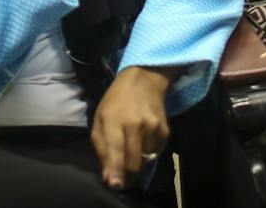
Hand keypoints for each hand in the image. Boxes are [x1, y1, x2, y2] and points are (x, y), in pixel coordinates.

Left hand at [91, 66, 171, 189]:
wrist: (143, 80)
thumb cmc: (116, 101)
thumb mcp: (100, 119)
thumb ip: (101, 148)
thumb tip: (108, 176)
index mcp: (115, 120)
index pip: (116, 151)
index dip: (116, 171)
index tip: (115, 185)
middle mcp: (136, 124)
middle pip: (133, 162)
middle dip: (127, 174)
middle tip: (121, 176)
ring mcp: (153, 127)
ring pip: (146, 160)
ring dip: (138, 163)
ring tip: (132, 151)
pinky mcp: (165, 130)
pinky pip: (156, 153)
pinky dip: (148, 154)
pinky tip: (143, 141)